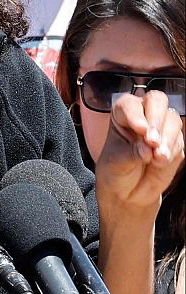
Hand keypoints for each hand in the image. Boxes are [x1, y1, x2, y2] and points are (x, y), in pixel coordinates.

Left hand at [95, 90, 184, 219]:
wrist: (128, 192)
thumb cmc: (115, 171)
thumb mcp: (116, 162)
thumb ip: (132, 153)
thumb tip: (148, 149)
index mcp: (122, 115)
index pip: (129, 104)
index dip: (136, 114)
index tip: (140, 130)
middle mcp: (143, 116)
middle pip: (157, 101)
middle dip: (157, 119)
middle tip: (152, 141)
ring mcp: (161, 128)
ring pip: (172, 120)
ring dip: (166, 138)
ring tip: (156, 157)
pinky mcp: (175, 143)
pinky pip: (179, 141)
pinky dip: (172, 151)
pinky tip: (160, 162)